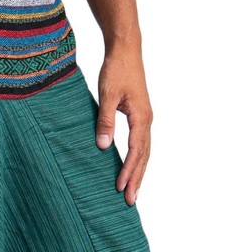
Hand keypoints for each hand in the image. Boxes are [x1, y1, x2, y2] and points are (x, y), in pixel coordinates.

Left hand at [95, 42, 152, 205]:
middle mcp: (147, 121)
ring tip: (132, 192)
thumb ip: (105, 121)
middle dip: (137, 179)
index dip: (129, 171)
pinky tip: (131, 169)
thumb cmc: (117, 70)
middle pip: (144, 156)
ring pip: (144, 152)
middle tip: (130, 201)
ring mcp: (145, 119)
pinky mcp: (140, 116)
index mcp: (141, 117)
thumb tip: (103, 146)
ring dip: (138, 172)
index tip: (121, 188)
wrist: (126, 50)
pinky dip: (137, 159)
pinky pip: (140, 144)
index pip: (136, 151)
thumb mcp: (107, 95)